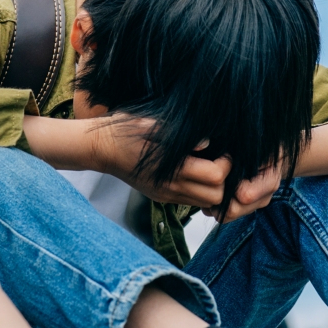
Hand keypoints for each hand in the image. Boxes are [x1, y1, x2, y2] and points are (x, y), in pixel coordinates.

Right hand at [92, 118, 280, 217]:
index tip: (223, 149)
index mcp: (171, 169)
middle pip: (216, 197)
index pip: (216, 177)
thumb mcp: (153, 124)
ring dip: (214, 188)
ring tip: (209, 166)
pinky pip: (191, 202)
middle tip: (220, 159)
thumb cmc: (125, 129)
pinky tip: (195, 172)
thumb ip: (182, 135)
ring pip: (206, 203)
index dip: (227, 164)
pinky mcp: (161, 197)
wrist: (100, 148)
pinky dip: (201, 191)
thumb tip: (208, 142)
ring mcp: (166, 195)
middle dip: (225, 179)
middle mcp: (171, 187)